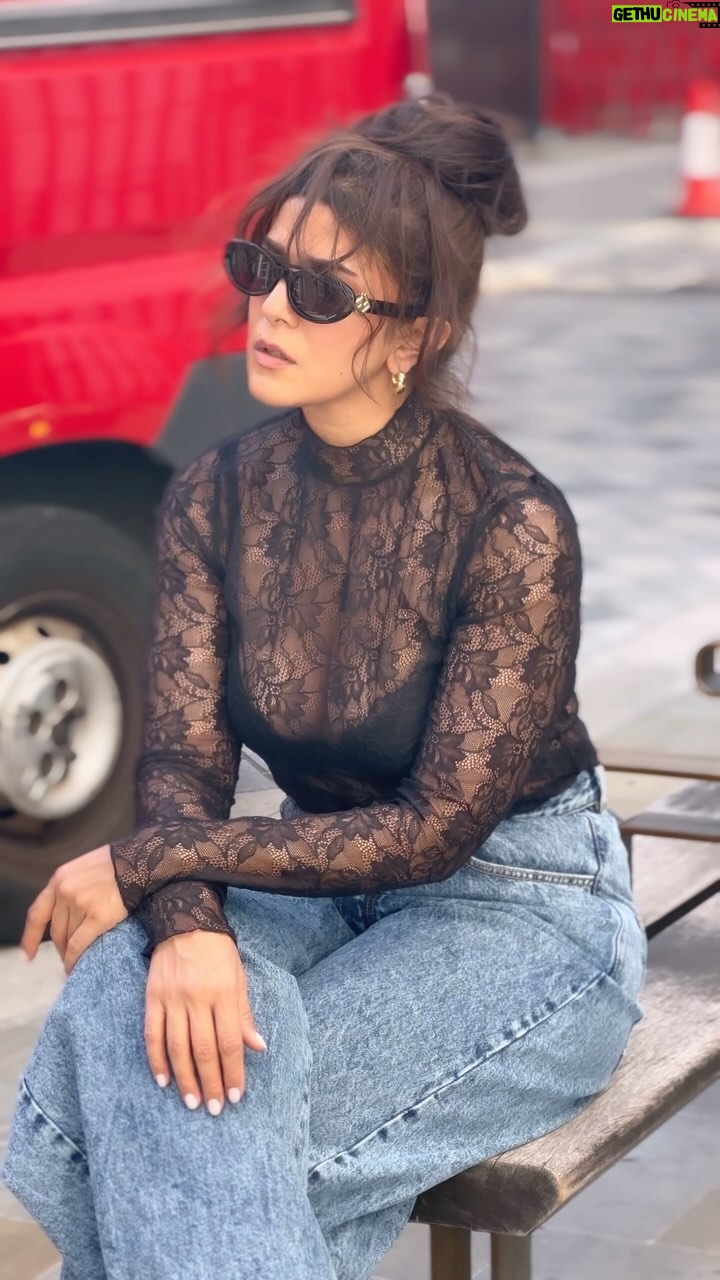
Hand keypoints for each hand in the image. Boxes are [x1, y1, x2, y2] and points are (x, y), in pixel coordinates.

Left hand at [21, 844, 127, 972]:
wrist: (141, 861)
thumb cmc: (119, 863)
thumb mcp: (85, 868)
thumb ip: (71, 887)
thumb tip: (67, 914)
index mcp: (60, 878)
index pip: (38, 913)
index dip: (31, 936)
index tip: (28, 953)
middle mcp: (65, 891)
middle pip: (56, 930)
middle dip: (59, 947)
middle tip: (66, 957)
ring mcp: (80, 904)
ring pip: (68, 939)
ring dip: (69, 954)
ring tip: (77, 961)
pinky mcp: (98, 917)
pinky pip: (79, 945)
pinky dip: (75, 959)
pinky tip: (77, 965)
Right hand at [145, 931, 266, 1115]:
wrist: (185, 919)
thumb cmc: (219, 952)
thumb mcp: (239, 978)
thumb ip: (244, 1015)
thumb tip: (258, 1047)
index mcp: (223, 993)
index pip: (229, 1041)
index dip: (233, 1071)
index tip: (235, 1096)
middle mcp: (197, 998)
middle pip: (204, 1049)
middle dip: (211, 1082)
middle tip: (214, 1108)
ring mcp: (172, 999)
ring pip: (177, 1047)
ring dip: (185, 1078)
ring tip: (192, 1101)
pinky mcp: (152, 997)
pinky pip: (153, 1034)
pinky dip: (157, 1060)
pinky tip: (163, 1080)